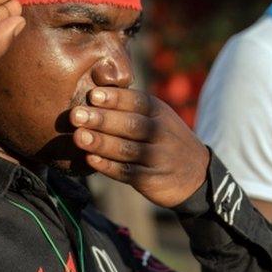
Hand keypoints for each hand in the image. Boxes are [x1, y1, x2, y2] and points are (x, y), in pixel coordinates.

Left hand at [69, 87, 210, 207]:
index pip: (137, 101)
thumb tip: (91, 92)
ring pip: (127, 149)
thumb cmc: (163, 138)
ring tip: (77, 137)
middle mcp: (161, 132)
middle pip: (130, 124)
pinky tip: (90, 160)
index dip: (115, 98)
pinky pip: (127, 172)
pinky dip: (108, 166)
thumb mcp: (157, 116)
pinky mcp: (151, 179)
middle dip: (102, 120)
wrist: (195, 174)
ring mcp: (157, 157)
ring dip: (101, 143)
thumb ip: (130, 106)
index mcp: (159, 111)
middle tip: (75, 115)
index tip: (92, 95)